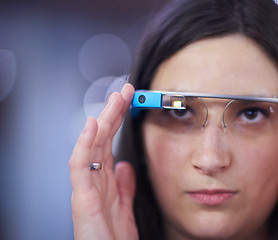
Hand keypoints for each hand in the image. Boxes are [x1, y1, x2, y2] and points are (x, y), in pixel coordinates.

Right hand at [69, 83, 137, 239]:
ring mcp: (86, 188)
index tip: (129, 100)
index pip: (110, 142)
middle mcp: (94, 180)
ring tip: (113, 99)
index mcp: (104, 181)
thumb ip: (124, 186)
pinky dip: (84, 145)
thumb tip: (126, 165)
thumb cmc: (112, 239)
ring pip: (91, 146)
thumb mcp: (124, 207)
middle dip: (113, 113)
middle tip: (124, 90)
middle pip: (102, 139)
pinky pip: (80, 167)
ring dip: (102, 121)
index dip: (118, 120)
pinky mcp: (82, 200)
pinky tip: (91, 126)